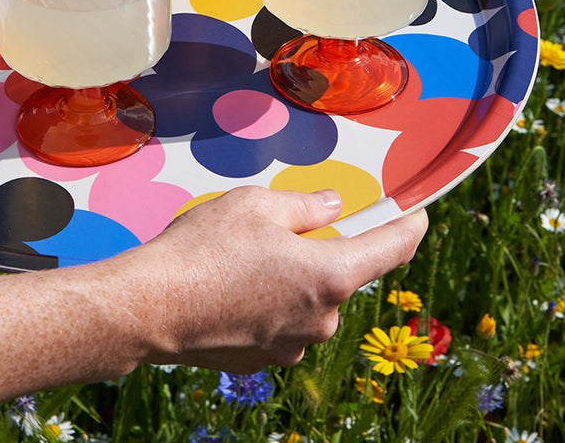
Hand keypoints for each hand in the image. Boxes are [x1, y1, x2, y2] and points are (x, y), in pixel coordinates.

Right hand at [121, 187, 427, 372]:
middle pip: (341, 275)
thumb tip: (332, 207)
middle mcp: (322, 318)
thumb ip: (306, 205)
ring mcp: (294, 346)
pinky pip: (283, 324)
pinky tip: (230, 289)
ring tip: (240, 262)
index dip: (408, 226)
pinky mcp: (266, 360)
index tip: (415, 215)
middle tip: (277, 231)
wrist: (149, 308)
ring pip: (309, 301)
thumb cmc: (202, 250)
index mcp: (330, 275)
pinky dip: (269, 304)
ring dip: (291, 280)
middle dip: (320, 251)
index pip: (391, 248)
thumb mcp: (255, 205)